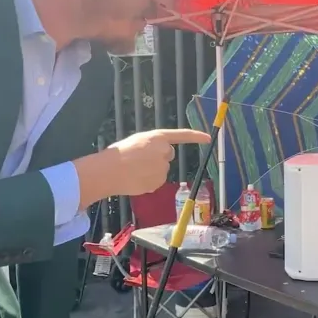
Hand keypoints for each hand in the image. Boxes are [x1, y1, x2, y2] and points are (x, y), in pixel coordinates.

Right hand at [75, 129, 210, 207]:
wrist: (109, 171)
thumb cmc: (118, 154)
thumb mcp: (137, 142)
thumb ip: (151, 146)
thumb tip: (157, 156)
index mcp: (157, 137)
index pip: (181, 135)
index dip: (196, 136)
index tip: (208, 138)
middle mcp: (164, 151)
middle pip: (168, 155)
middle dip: (159, 158)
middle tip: (141, 160)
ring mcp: (163, 167)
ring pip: (162, 170)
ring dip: (152, 171)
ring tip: (135, 170)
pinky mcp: (159, 181)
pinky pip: (157, 182)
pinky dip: (149, 182)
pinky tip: (137, 179)